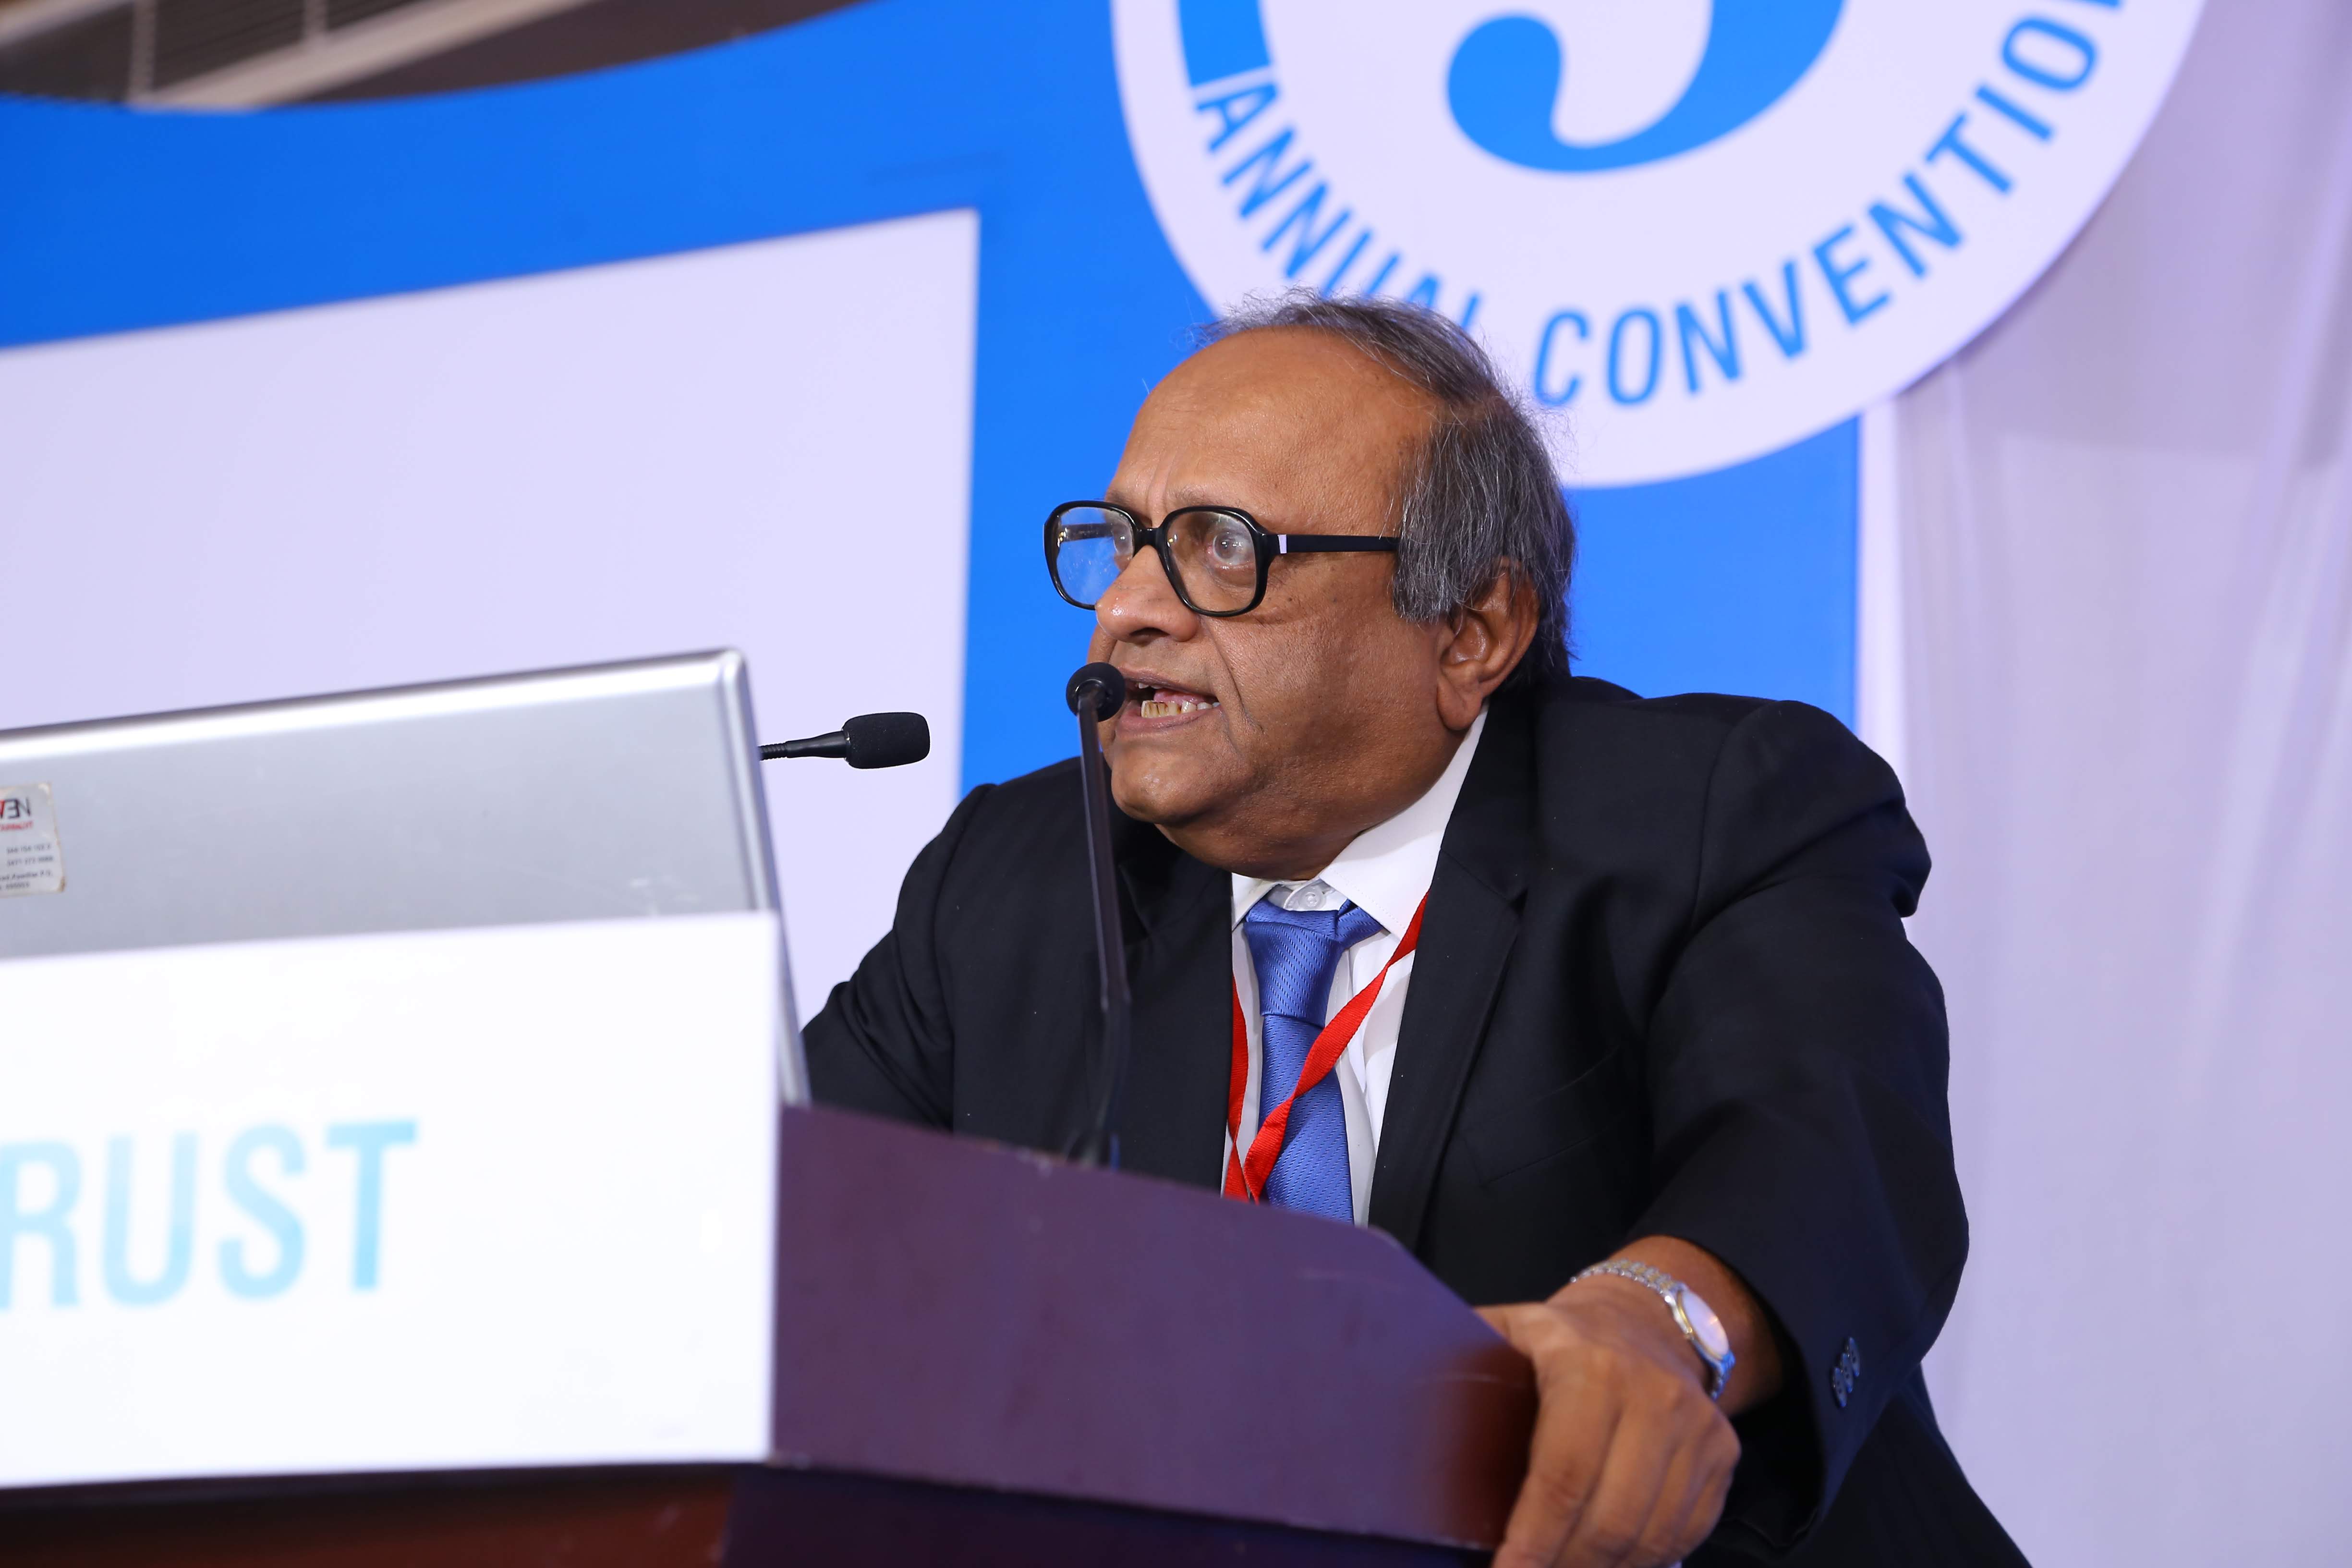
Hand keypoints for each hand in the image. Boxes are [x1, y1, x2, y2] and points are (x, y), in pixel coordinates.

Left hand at [1478, 1276, 1740, 1567]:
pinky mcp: (1722, 1457)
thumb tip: (1385, 1399)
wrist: (1650, 1319)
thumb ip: (1458, 1364)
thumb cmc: (1561, 1339)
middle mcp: (1653, 1396)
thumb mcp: (1508, 1332)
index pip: (1563, 1475)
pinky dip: (1643, 1562)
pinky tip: (1605, 1564)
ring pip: (1650, 1538)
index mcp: (1588, 1366)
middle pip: (1610, 1520)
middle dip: (1563, 1567)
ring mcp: (1697, 1430)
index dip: (1532, 1540)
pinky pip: (1683, 1534)